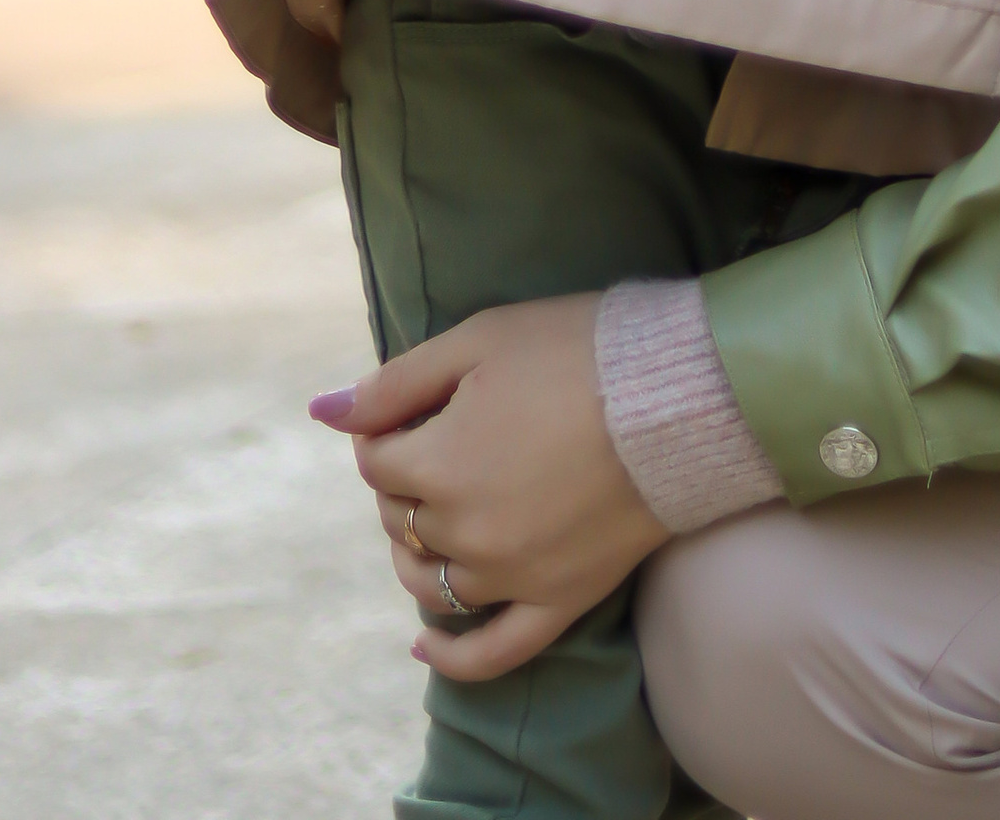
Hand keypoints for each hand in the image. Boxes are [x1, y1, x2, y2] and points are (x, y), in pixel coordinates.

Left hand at [310, 294, 668, 682]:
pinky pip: (490, 653)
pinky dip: (449, 657)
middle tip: (437, 442)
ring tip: (429, 518)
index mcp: (440, 465)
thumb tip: (323, 411)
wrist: (677, 396)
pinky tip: (424, 644)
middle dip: (403, 482)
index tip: (416, 406)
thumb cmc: (575, 351)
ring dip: (416, 551)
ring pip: (430, 584)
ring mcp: (511, 577)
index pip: (376, 461)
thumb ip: (394, 383)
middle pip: (400, 519)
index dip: (386, 429)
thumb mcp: (477, 342)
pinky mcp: (558, 603)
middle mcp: (466, 533)